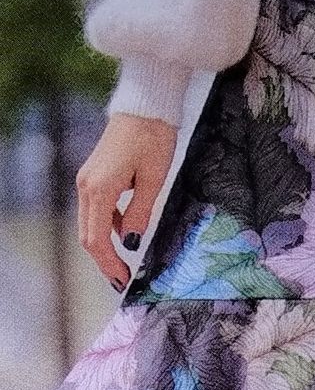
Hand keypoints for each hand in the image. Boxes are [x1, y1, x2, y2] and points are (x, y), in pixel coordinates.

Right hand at [75, 112, 176, 290]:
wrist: (145, 108)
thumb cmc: (153, 140)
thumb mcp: (152, 180)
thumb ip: (140, 213)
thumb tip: (130, 243)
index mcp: (100, 189)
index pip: (97, 239)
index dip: (108, 263)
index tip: (122, 281)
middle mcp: (87, 187)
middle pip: (88, 235)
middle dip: (104, 260)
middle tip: (121, 280)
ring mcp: (88, 181)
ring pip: (90, 224)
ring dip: (104, 245)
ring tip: (123, 265)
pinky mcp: (95, 176)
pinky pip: (97, 210)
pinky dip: (108, 226)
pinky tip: (125, 234)